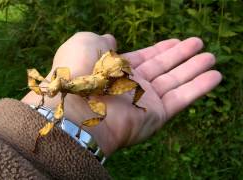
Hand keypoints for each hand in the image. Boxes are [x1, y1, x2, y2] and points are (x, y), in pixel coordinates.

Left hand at [22, 32, 221, 155]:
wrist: (77, 108)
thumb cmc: (78, 72)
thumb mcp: (85, 44)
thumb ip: (101, 40)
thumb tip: (110, 39)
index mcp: (115, 69)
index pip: (144, 58)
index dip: (161, 49)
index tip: (177, 41)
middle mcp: (131, 85)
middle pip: (163, 68)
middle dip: (181, 56)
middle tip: (200, 45)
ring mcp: (144, 101)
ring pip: (176, 81)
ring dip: (194, 69)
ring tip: (211, 58)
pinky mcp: (156, 115)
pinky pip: (182, 98)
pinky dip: (199, 87)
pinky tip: (214, 76)